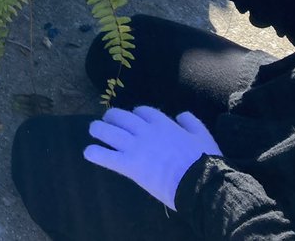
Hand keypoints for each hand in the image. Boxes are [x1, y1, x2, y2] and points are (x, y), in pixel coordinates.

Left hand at [84, 106, 220, 209]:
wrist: (201, 184)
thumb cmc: (205, 161)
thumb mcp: (203, 136)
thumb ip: (192, 122)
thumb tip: (181, 114)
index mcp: (163, 123)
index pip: (142, 111)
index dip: (136, 113)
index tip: (134, 118)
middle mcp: (145, 131)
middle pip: (120, 116)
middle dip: (112, 116)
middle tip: (108, 120)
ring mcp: (135, 147)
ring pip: (108, 132)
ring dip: (98, 129)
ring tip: (94, 130)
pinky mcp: (130, 165)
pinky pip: (106, 157)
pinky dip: (95, 153)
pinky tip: (89, 153)